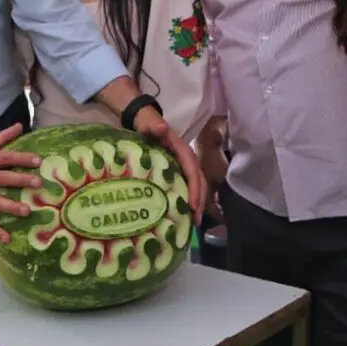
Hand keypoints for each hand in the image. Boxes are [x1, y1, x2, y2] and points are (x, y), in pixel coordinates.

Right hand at [0, 123, 43, 243]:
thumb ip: (1, 138)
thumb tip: (19, 125)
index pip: (4, 157)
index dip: (20, 158)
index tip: (38, 160)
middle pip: (1, 178)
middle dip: (20, 180)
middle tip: (38, 183)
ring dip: (10, 206)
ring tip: (27, 211)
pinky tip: (7, 238)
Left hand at [132, 107, 204, 224]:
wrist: (147, 122)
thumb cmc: (148, 125)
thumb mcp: (149, 125)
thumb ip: (153, 127)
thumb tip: (161, 127)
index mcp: (183, 151)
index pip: (192, 171)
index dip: (194, 188)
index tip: (193, 205)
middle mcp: (188, 159)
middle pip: (199, 181)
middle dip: (199, 201)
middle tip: (195, 221)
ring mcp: (186, 166)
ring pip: (197, 185)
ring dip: (198, 203)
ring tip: (194, 223)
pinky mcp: (181, 171)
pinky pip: (189, 186)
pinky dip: (191, 199)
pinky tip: (186, 214)